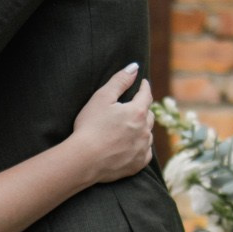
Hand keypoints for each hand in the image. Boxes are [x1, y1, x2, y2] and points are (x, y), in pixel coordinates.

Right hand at [68, 64, 153, 184]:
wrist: (84, 160)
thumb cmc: (90, 126)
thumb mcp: (102, 97)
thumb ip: (120, 81)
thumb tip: (134, 67)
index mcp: (138, 112)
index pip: (146, 95)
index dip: (144, 87)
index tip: (143, 83)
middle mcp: (145, 130)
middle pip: (148, 115)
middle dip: (143, 108)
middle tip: (135, 106)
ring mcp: (143, 148)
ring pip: (148, 134)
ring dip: (142, 128)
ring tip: (131, 127)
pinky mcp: (138, 164)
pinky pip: (145, 152)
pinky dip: (141, 146)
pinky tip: (131, 145)